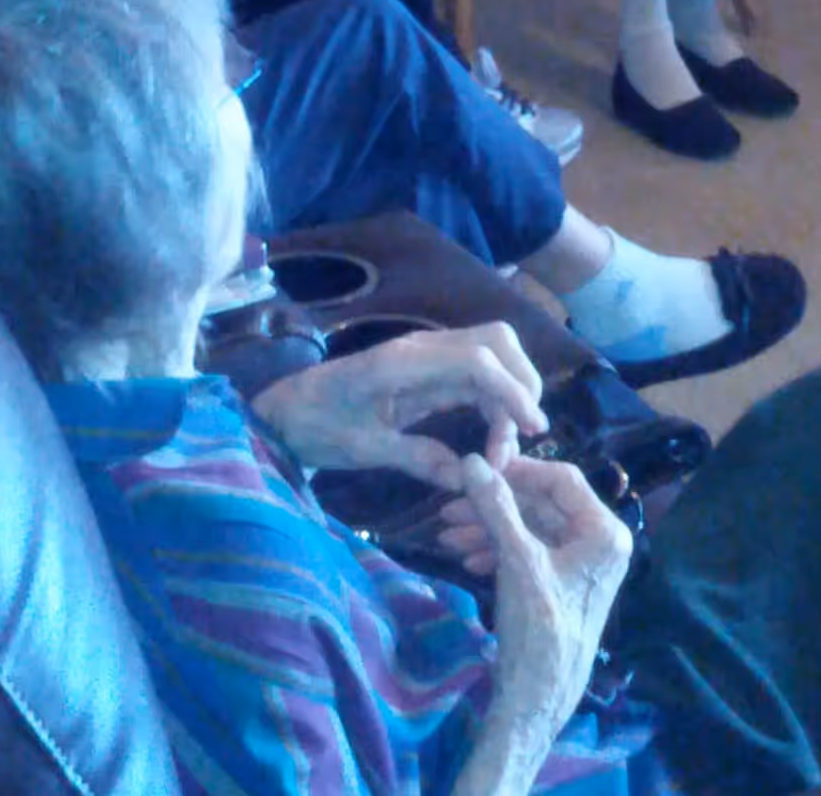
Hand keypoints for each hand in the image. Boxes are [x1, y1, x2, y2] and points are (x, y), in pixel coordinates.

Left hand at [255, 323, 547, 480]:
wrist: (287, 410)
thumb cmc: (317, 425)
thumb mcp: (362, 449)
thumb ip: (416, 458)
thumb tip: (467, 478)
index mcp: (403, 362)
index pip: (478, 360)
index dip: (512, 392)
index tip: (533, 430)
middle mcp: (422, 348)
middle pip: (496, 342)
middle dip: (521, 383)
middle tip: (522, 438)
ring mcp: (427, 355)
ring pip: (492, 355)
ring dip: (510, 394)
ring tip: (504, 449)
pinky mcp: (429, 369)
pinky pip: (477, 374)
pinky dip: (495, 400)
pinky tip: (492, 438)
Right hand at [447, 454, 631, 747]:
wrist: (538, 701)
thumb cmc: (539, 628)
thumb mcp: (517, 562)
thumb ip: (496, 507)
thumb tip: (471, 460)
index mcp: (604, 533)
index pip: (562, 479)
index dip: (519, 470)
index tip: (478, 467)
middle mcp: (599, 543)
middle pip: (542, 504)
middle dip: (495, 505)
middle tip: (450, 506)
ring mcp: (580, 565)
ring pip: (531, 529)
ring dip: (490, 528)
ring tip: (448, 535)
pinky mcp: (561, 584)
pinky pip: (529, 553)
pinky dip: (498, 551)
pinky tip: (467, 558)